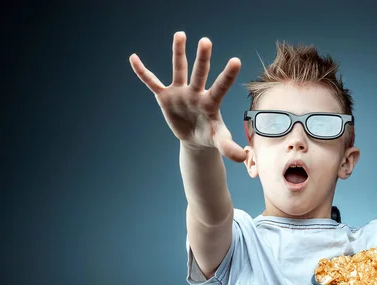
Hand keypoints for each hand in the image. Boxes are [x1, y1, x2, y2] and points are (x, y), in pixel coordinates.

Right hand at [129, 31, 245, 161]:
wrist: (195, 138)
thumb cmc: (210, 136)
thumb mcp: (219, 141)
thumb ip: (229, 147)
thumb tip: (242, 157)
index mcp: (211, 101)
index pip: (221, 87)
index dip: (227, 75)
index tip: (236, 61)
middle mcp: (196, 92)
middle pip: (200, 73)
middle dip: (202, 58)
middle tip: (205, 41)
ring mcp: (180, 92)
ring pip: (179, 69)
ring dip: (178, 52)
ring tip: (180, 34)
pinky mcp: (165, 97)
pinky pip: (151, 82)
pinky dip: (142, 72)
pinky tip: (133, 58)